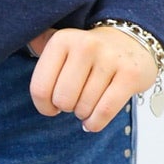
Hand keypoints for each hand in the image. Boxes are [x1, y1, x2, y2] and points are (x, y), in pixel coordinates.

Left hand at [23, 26, 158, 132]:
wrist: (133, 40)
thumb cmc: (91, 51)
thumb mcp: (64, 42)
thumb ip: (41, 43)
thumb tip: (29, 43)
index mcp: (62, 40)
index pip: (40, 88)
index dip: (43, 106)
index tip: (51, 106)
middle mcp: (85, 46)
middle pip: (62, 100)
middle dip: (66, 108)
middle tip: (74, 101)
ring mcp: (110, 59)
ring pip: (84, 108)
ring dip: (83, 114)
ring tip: (88, 104)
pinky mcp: (130, 75)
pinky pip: (105, 111)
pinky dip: (96, 123)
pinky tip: (94, 121)